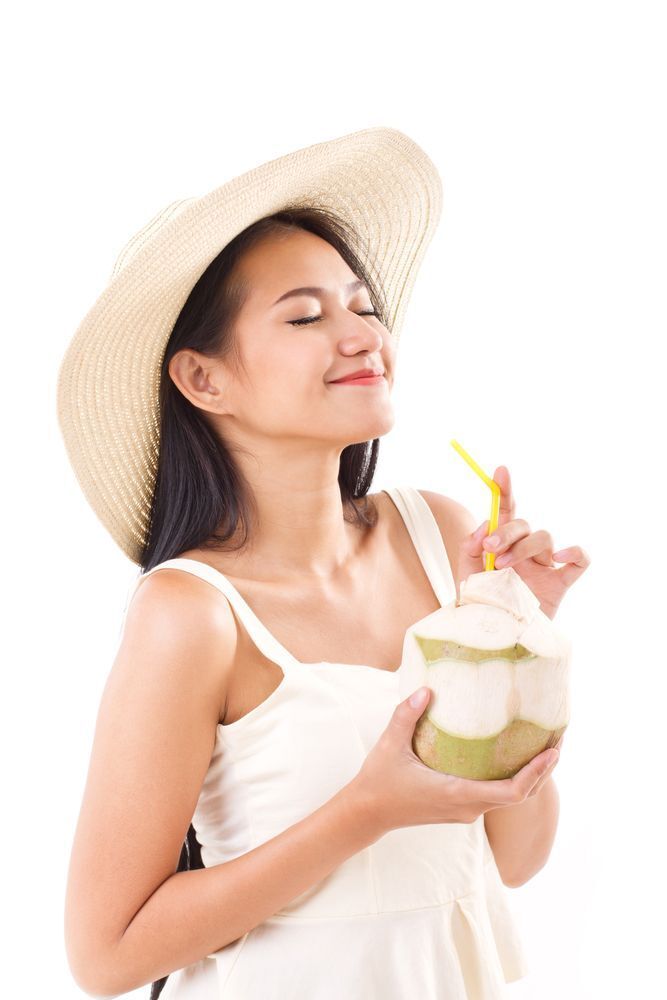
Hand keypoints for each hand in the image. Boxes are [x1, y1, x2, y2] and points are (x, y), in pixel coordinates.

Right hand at [350, 688, 563, 837]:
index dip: (536, 774)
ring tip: (542, 745)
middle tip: (558, 741)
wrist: (367, 814)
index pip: (512, 792)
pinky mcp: (460, 807)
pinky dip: (511, 776)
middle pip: (519, 794)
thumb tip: (427, 689)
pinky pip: (495, 793)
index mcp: (458, 795)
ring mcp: (465, 810)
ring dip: (529, 774)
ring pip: (508, 795)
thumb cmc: (380, 781)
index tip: (553, 752)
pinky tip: (511, 754)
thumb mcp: (390, 745)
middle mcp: (468, 807)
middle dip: (541, 770)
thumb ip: (407, 715)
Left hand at [457, 465, 590, 618]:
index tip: (500, 471)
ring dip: (523, 547)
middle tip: (489, 550)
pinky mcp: (560, 584)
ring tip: (503, 567)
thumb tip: (483, 528)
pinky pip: (580, 560)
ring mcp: (544, 566)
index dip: (504, 489)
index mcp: (502, 544)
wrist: (492, 638)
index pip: (505, 511)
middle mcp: (525, 551)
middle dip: (506, 532)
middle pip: (524, 524)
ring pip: (545, 538)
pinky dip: (575, 552)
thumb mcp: (467, 575)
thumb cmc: (481, 605)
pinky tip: (560, 556)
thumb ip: (470, 548)